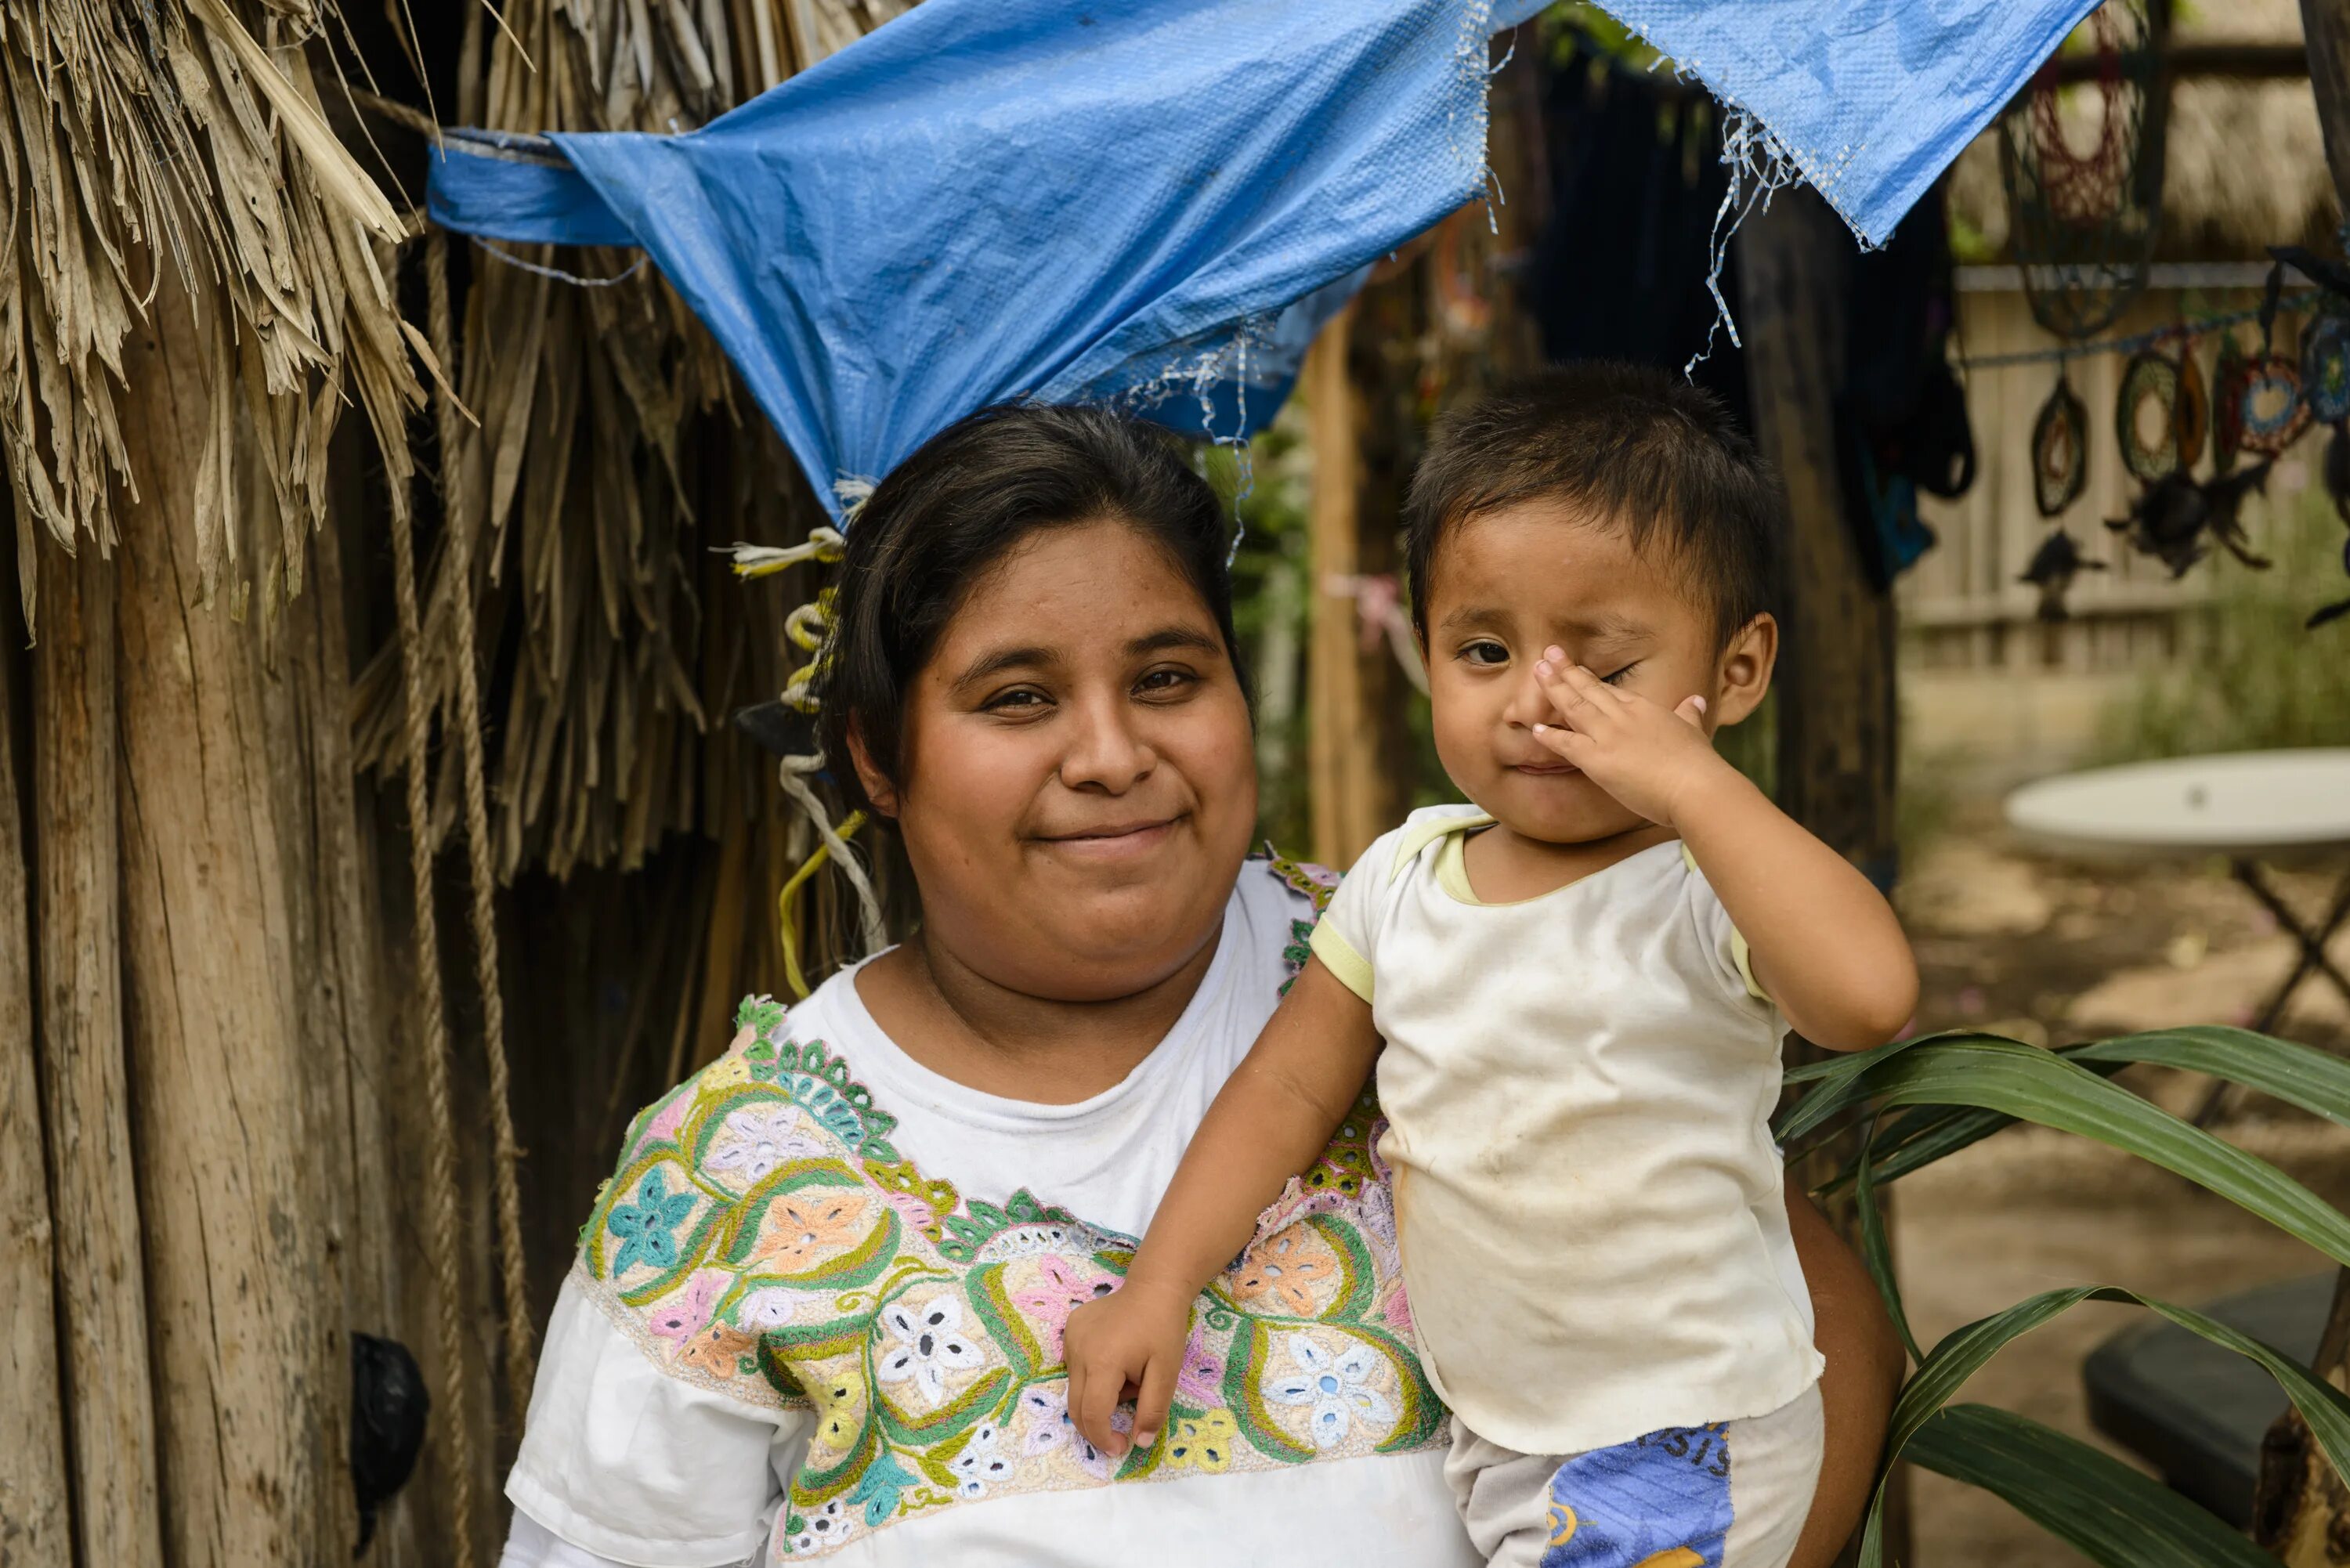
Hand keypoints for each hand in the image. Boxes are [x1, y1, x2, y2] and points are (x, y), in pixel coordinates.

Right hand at [1062, 1276, 1193, 1458]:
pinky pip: (1075, 1367)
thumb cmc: (1163, 1330)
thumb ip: (1152, 1410)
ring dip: (1098, 1397)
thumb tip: (1139, 1443)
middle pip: (1076, 1406)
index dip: (1104, 1438)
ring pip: (1076, 1388)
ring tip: (1128, 1380)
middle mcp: (1078, 1351)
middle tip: (1120, 1435)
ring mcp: (1069, 1338)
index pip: (1093, 1414)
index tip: (1121, 1447)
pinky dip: (1092, 1377)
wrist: (1154, 1288)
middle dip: (1096, 1427)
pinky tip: (1116, 1360)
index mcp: (1102, 1362)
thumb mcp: (1167, 1373)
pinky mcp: (1068, 1330)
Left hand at [1530, 650, 1727, 828]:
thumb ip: (1689, 713)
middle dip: (1566, 670)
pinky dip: (1550, 736)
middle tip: (1547, 653)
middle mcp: (1623, 716)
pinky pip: (1567, 744)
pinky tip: (1535, 728)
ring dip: (1554, 688)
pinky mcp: (1598, 759)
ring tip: (1537, 671)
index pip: (1611, 691)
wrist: (1695, 786)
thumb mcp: (1694, 730)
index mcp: (1645, 709)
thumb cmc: (1698, 763)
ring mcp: (1608, 735)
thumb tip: (1696, 700)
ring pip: (1574, 706)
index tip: (1575, 667)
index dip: (1589, 678)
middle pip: (1589, 689)